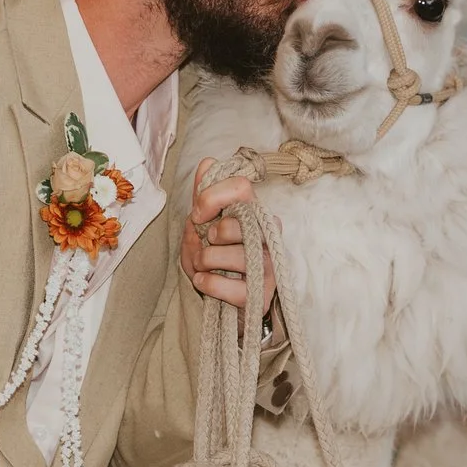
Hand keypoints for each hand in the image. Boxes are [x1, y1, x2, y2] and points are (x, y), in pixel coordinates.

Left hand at [180, 158, 275, 314]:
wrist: (225, 302)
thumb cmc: (217, 260)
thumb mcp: (204, 226)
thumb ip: (204, 196)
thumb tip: (207, 164)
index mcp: (255, 213)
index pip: (241, 187)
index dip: (212, 197)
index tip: (199, 214)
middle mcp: (267, 236)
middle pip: (234, 223)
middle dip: (209, 236)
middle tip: (207, 245)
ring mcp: (267, 266)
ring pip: (228, 255)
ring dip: (204, 262)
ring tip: (204, 267)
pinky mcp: (261, 294)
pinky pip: (225, 285)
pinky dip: (206, 283)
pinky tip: (205, 282)